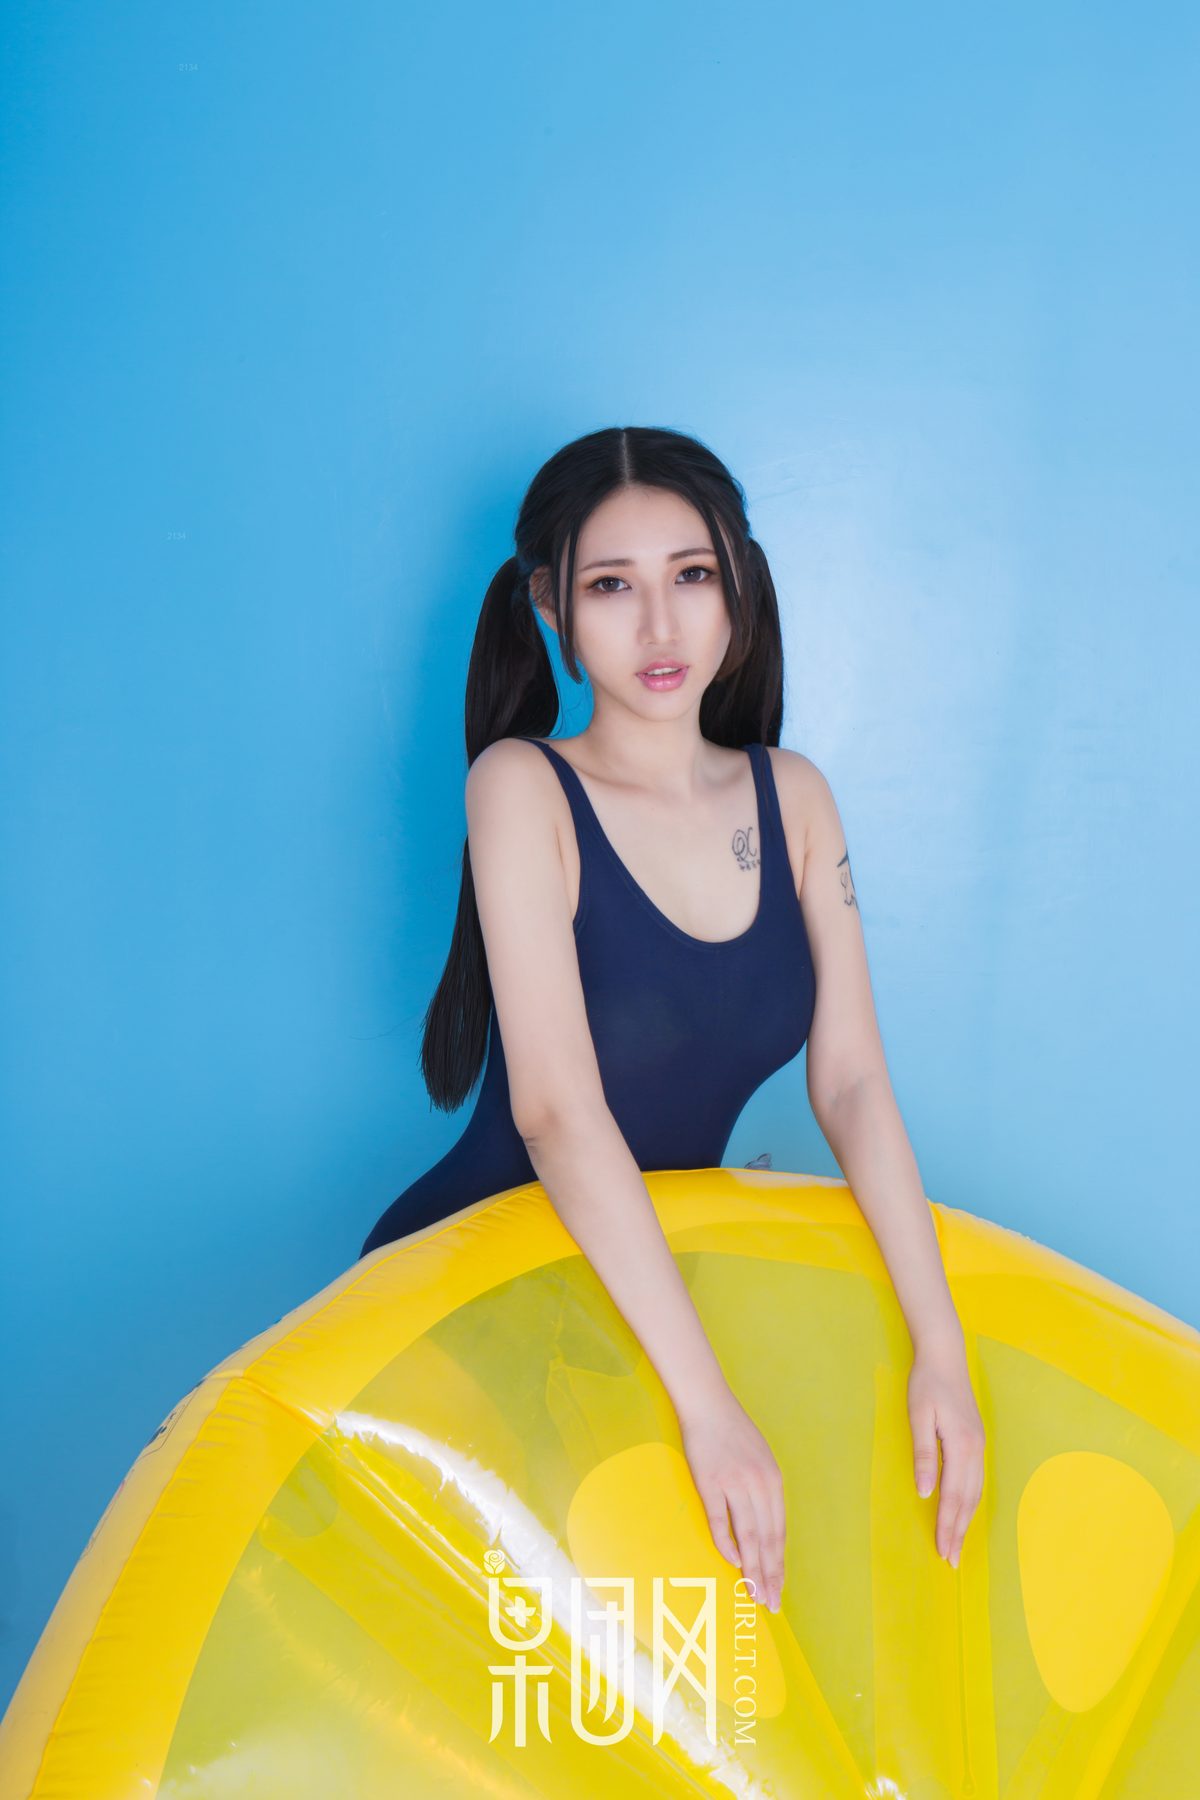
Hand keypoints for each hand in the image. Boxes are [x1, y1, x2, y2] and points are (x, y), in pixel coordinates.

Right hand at [678, 1391, 785, 1611]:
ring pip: (748, 1535)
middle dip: (770, 1574)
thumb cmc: (732, 1431)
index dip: (779, 1562)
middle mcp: (758, 1484)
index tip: (779, 1587)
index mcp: (772, 1480)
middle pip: (767, 1538)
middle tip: (771, 1602)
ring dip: (753, 1568)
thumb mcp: (759, 1459)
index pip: (779, 1531)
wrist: (707, 1403)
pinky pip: (720, 1519)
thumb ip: (763, 1491)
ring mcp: (734, 1483)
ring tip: (755, 1593)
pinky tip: (733, 1562)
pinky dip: (727, 1543)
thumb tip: (765, 1527)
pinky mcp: (710, 1481)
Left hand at [907, 1341, 985, 1568]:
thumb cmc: (926, 1383)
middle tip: (951, 1561)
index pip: (952, 1496)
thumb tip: (924, 1492)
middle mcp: (975, 1450)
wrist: (945, 1355)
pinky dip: (971, 1502)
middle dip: (959, 1532)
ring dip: (966, 1520)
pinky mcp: (976, 1441)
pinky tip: (964, 1512)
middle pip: (968, 1501)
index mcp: (961, 1446)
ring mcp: (979, 1445)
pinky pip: (976, 1481)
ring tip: (957, 1544)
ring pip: (976, 1493)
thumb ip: (923, 1454)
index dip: (947, 1525)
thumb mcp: (919, 1415)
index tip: (942, 1551)